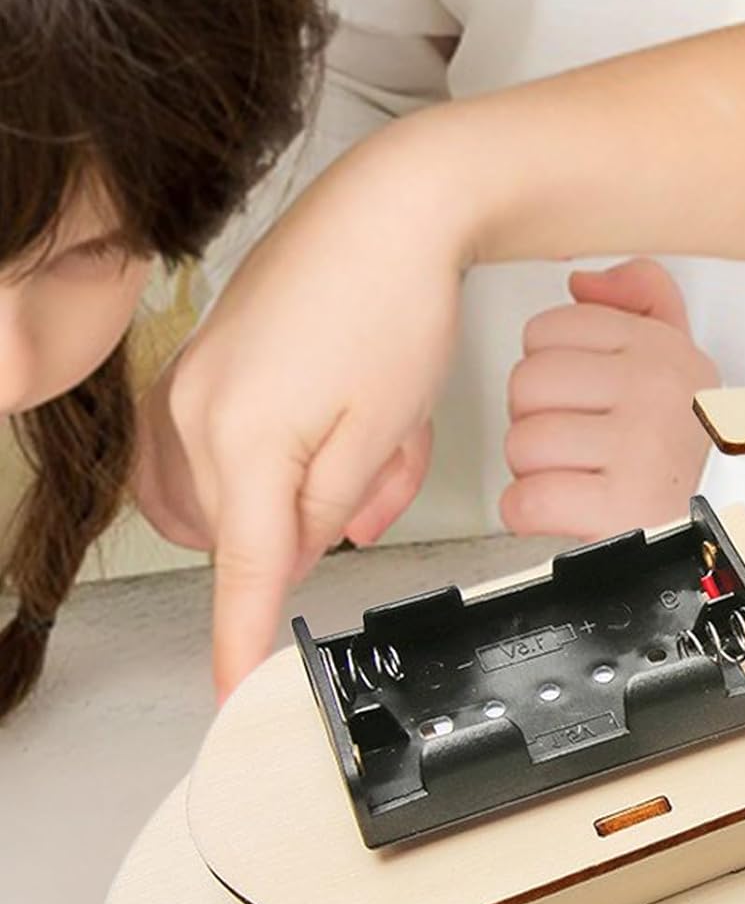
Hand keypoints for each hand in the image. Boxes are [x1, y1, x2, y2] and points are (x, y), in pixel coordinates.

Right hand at [159, 114, 465, 699]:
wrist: (389, 207)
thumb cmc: (396, 304)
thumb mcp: (385, 431)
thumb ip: (334, 509)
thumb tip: (295, 552)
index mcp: (242, 439)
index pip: (241, 570)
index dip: (238, 640)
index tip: (231, 695)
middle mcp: (194, 414)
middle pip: (249, 528)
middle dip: (322, 517)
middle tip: (383, 466)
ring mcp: (189, 385)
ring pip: (237, 492)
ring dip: (306, 487)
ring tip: (370, 432)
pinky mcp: (203, 365)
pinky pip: (227, 447)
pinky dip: (284, 454)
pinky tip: (334, 416)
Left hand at [501, 258, 717, 538]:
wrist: (733, 526)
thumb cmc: (694, 451)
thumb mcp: (682, 361)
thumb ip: (643, 300)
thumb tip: (582, 281)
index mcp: (661, 349)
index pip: (550, 329)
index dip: (551, 372)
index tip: (581, 398)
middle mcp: (655, 391)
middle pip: (526, 383)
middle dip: (537, 421)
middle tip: (575, 444)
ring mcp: (641, 448)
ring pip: (521, 443)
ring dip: (535, 471)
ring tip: (577, 477)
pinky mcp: (622, 508)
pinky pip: (526, 500)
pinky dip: (530, 513)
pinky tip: (565, 507)